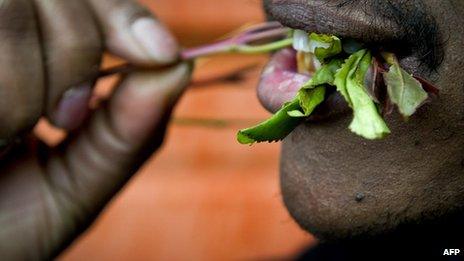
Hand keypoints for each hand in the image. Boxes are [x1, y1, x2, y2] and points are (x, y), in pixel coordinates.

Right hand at [0, 0, 190, 258]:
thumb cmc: (1, 232)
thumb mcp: (73, 189)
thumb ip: (128, 134)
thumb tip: (178, 68)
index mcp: (37, 64)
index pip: (92, 3)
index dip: (127, 16)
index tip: (160, 54)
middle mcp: (5, 36)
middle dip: (77, 51)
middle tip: (64, 116)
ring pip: (16, 7)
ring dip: (23, 80)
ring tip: (9, 132)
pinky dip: (4, 88)